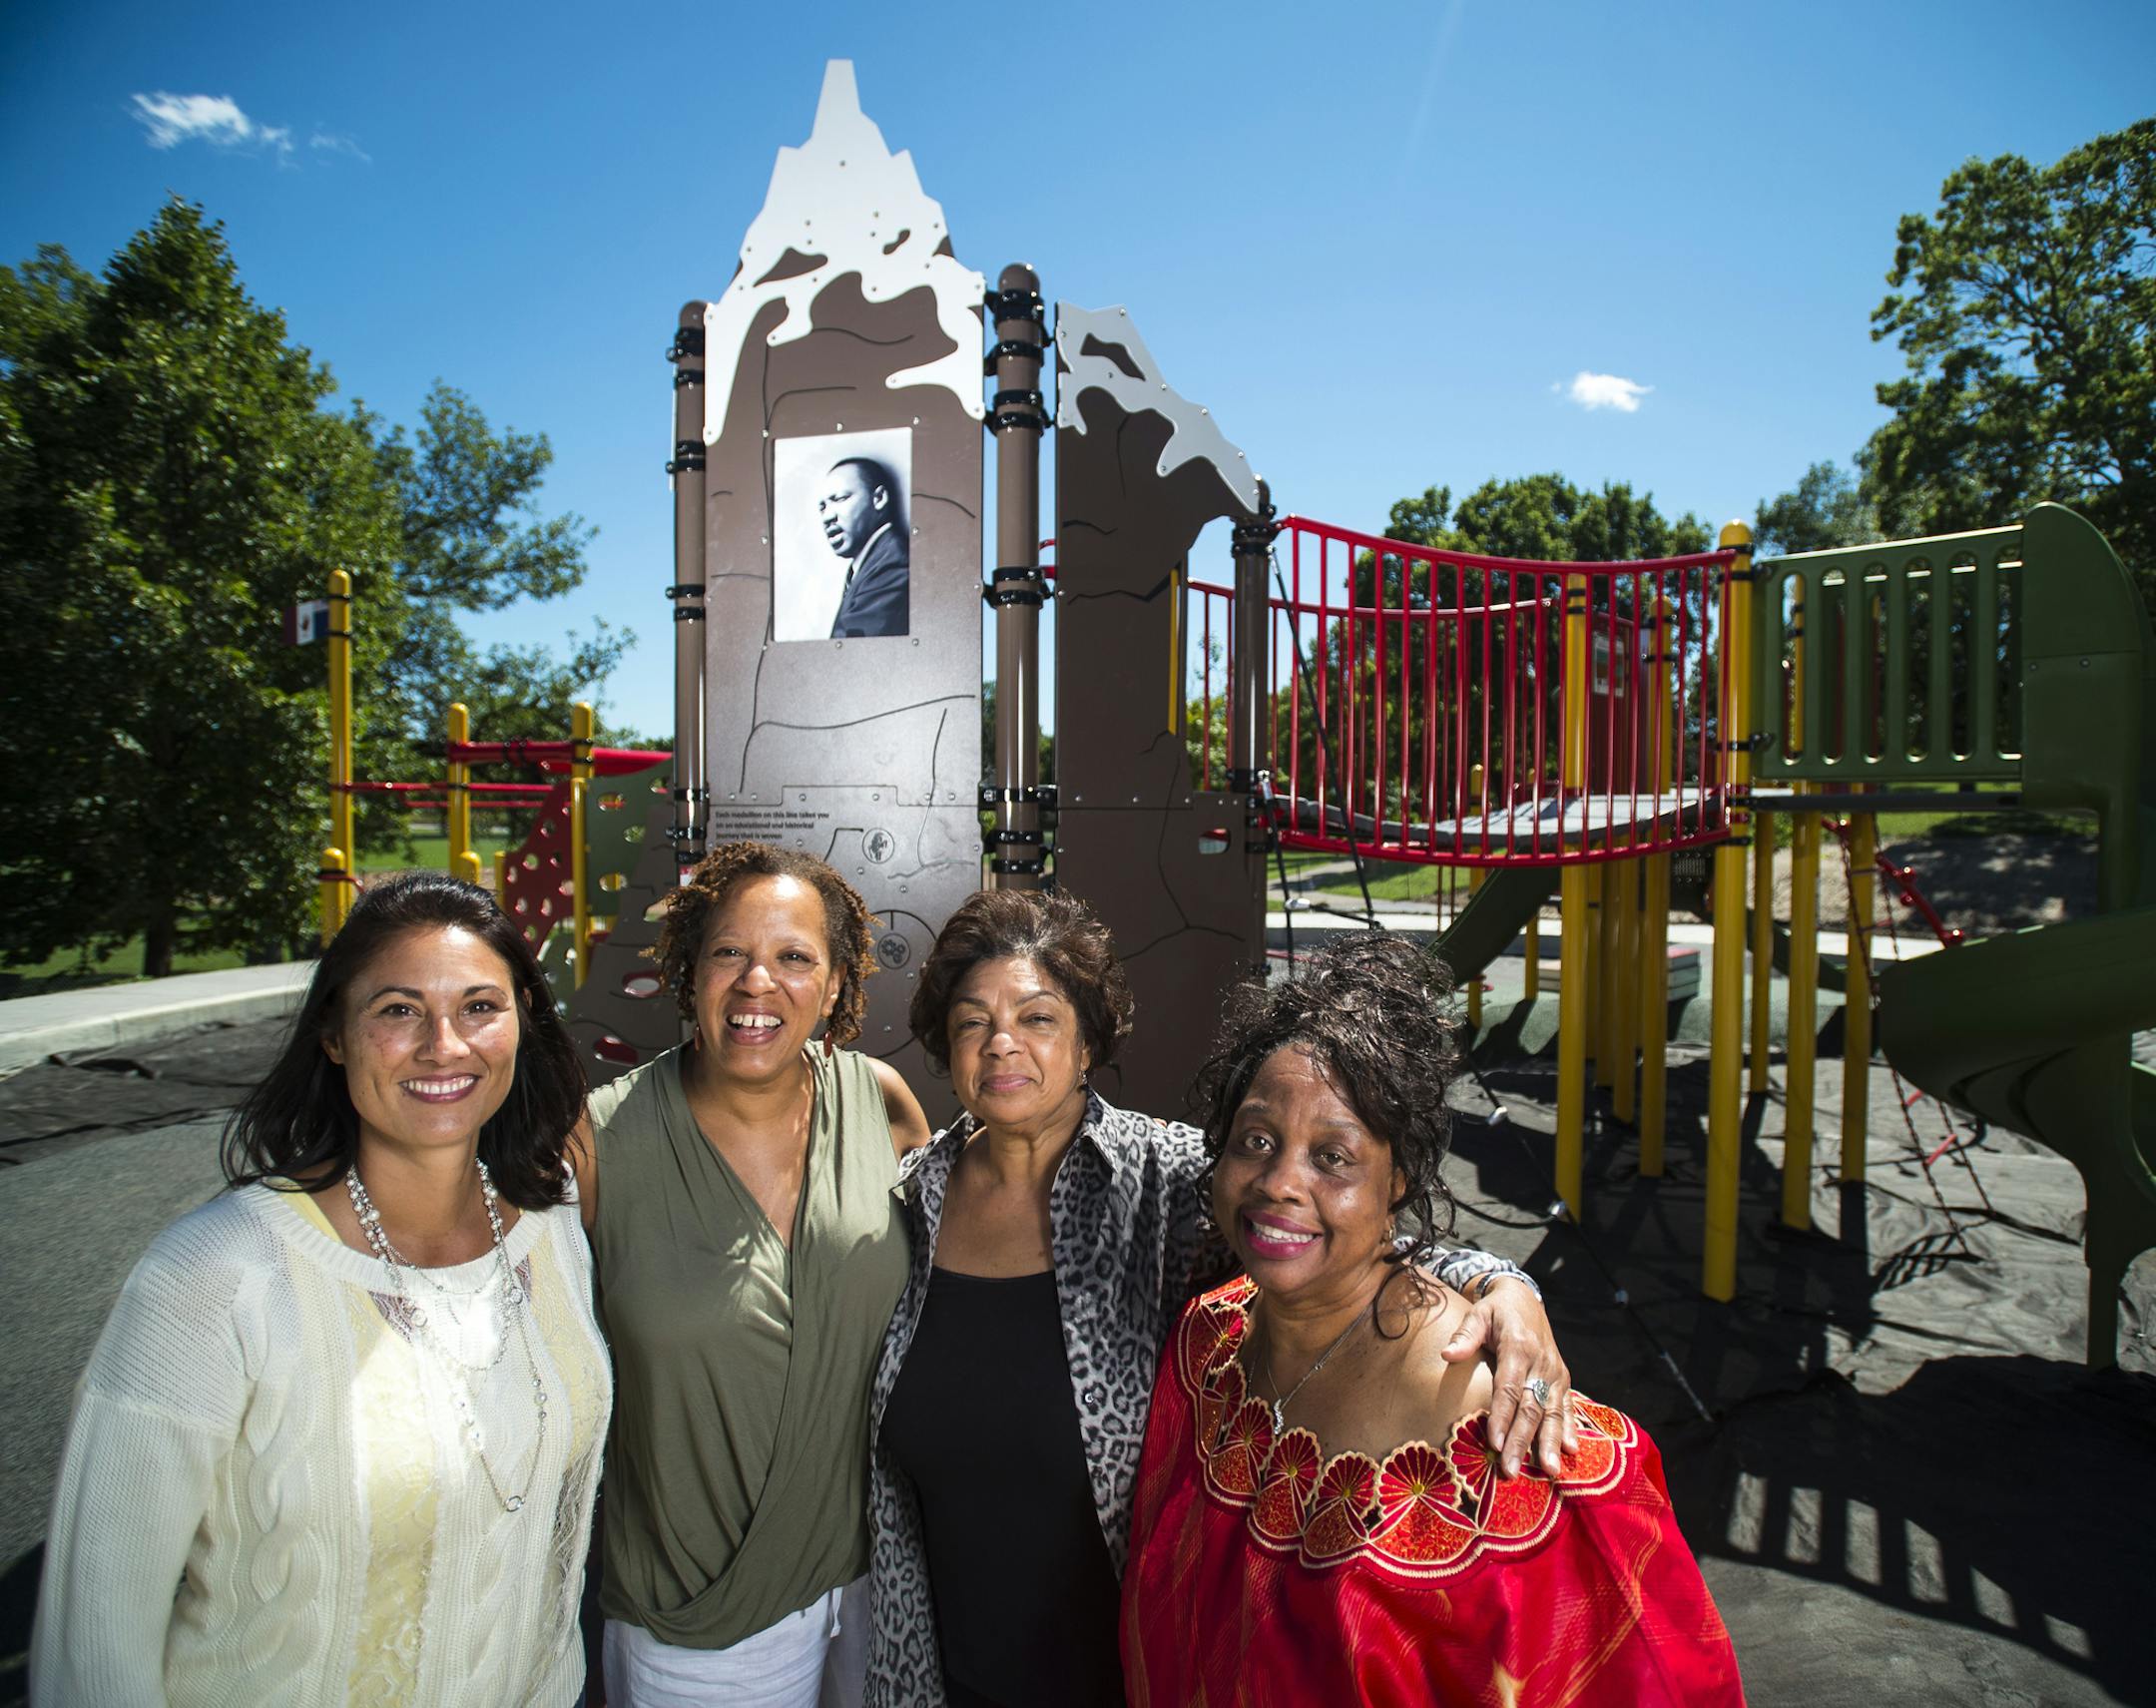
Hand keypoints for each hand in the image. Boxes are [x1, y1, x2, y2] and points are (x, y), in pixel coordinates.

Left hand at [1441, 1276, 1575, 1477]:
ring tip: (1549, 1471)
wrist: (1525, 1299)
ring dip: (1550, 1443)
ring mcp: (1555, 1372)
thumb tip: (1447, 1354)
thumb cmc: (1495, 1311)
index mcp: (1518, 1347)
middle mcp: (1541, 1363)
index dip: (1502, 1417)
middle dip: (1522, 1441)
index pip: (1509, 1388)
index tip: (1495, 1444)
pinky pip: (1568, 1407)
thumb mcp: (1478, 1314)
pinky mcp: (1563, 1379)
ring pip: (1554, 1412)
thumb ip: (1465, 1335)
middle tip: (1512, 1470)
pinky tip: (1570, 1451)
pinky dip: (1570, 1429)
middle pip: (1532, 1408)